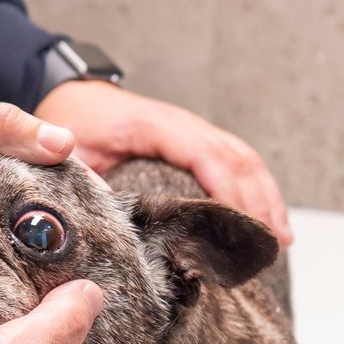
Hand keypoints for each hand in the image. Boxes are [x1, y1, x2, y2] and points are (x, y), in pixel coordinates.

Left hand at [34, 81, 291, 245]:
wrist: (69, 96)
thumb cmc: (69, 123)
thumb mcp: (67, 152)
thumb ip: (85, 180)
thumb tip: (109, 216)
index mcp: (151, 125)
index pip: (205, 156)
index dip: (228, 192)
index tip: (241, 229)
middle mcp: (179, 124)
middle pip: (235, 158)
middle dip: (256, 202)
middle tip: (266, 248)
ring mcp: (189, 130)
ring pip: (242, 158)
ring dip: (265, 197)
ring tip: (276, 241)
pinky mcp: (191, 142)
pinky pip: (232, 161)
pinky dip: (254, 188)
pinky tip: (264, 218)